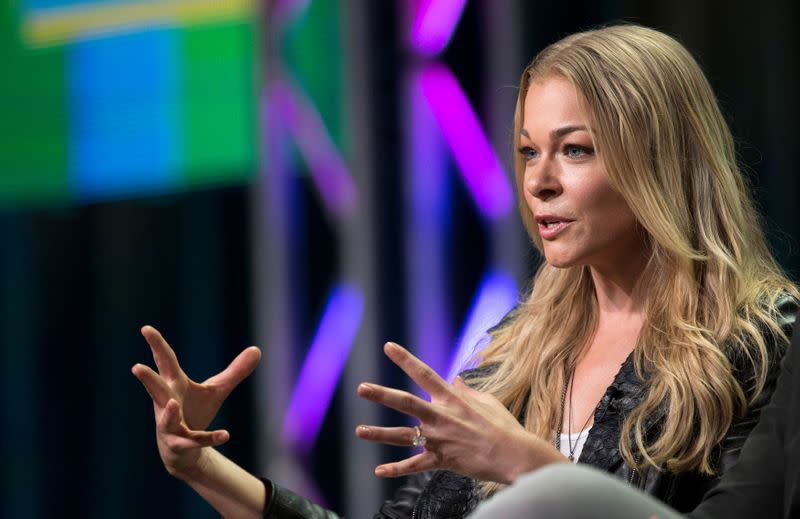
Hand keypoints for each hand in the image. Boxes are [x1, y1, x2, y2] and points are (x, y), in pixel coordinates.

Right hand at [131, 325, 260, 477]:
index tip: (145, 328)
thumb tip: (257, 349)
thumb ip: (235, 371)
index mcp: (175, 385)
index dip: (156, 345)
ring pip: (166, 419)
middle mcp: (167, 403)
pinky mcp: (179, 444)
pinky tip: (225, 434)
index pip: (165, 362)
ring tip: (171, 404)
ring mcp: (169, 426)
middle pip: (156, 389)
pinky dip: (208, 438)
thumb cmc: (195, 413)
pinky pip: (193, 441)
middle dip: (147, 378)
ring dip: (168, 413)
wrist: (185, 451)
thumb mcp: (216, 390)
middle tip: (136, 367)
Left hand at [355, 343, 563, 483]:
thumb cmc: (504, 427)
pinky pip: (414, 465)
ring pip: (403, 436)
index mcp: (452, 398)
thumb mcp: (487, 402)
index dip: (405, 359)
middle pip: (406, 402)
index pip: (424, 373)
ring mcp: (439, 439)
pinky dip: (396, 469)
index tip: (388, 347)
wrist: (515, 455)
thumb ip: (467, 391)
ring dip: (380, 434)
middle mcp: (441, 416)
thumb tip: (456, 379)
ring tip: (360, 431)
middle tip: (362, 389)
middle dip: (381, 394)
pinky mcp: (441, 460)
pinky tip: (379, 470)